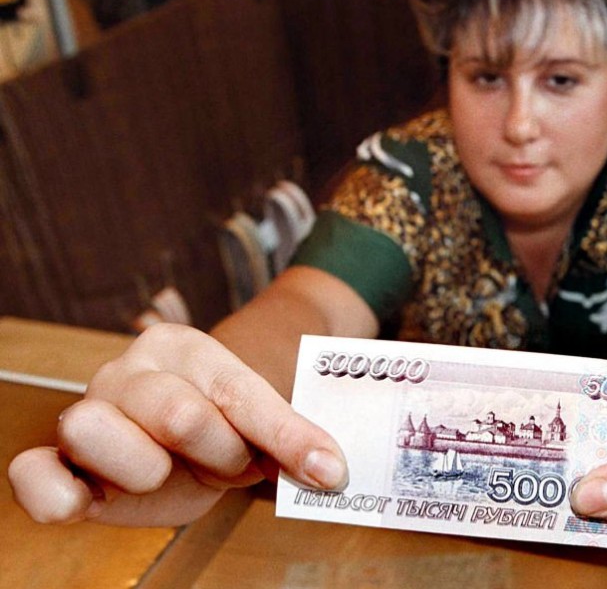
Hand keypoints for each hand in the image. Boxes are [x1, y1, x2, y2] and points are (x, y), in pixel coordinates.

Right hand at [8, 323, 347, 526]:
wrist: (178, 445)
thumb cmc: (219, 431)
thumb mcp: (258, 427)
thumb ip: (289, 441)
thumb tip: (331, 474)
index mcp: (183, 347)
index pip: (237, 392)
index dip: (283, 437)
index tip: (328, 472)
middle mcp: (128, 371)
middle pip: (178, 414)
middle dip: (219, 454)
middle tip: (231, 464)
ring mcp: (87, 413)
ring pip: (101, 434)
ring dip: (150, 472)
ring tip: (168, 473)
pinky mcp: (57, 462)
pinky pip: (33, 473)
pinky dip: (55, 493)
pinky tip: (87, 501)